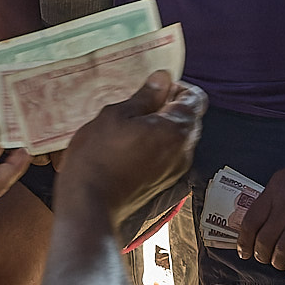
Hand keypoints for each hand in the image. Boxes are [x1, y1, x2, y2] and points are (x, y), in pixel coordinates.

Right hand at [54, 72, 206, 228]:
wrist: (89, 205)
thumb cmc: (98, 157)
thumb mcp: (117, 115)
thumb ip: (145, 96)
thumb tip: (162, 79)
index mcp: (177, 128)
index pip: (195, 97)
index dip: (175, 87)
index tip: (151, 90)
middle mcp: (184, 150)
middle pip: (189, 117)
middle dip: (167, 107)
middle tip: (136, 108)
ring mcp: (176, 169)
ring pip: (178, 138)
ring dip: (160, 128)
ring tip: (129, 129)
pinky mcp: (164, 182)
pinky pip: (168, 155)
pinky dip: (155, 147)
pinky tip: (129, 148)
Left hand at [239, 154, 284, 276]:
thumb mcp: (282, 179)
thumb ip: (269, 199)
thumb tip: (256, 223)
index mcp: (274, 193)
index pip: (251, 222)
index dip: (244, 241)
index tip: (243, 252)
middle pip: (266, 239)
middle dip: (261, 255)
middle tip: (262, 260)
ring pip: (284, 248)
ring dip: (277, 262)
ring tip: (278, 265)